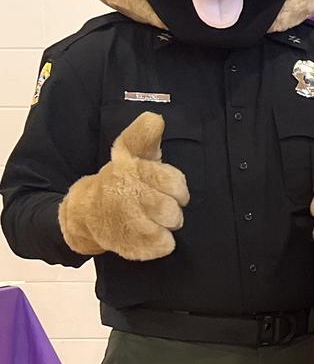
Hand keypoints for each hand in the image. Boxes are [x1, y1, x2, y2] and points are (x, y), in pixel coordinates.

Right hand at [57, 112, 189, 260]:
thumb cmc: (122, 182)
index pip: (172, 179)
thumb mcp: (131, 155)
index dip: (177, 186)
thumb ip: (143, 137)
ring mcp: (123, 219)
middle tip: (159, 205)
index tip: (171, 189)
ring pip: (170, 224)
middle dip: (172, 206)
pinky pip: (163, 245)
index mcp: (127, 168)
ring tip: (154, 219)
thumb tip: (154, 118)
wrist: (87, 214)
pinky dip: (163, 243)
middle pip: (173, 206)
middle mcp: (122, 192)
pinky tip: (151, 236)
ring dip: (167, 224)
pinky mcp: (126, 243)